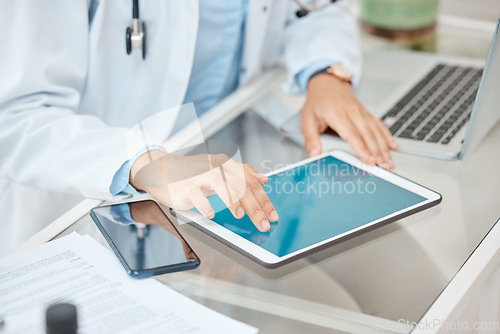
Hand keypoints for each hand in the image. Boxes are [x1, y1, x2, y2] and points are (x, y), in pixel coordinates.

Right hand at [129, 150, 277, 231]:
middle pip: (241, 186)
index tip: (272, 215)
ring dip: (233, 202)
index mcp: (227, 164)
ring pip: (222, 186)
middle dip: (255, 207)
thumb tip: (263, 178)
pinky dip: (206, 207)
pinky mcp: (186, 187)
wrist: (163, 169)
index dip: (264, 200)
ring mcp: (201, 176)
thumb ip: (242, 173)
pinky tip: (212, 215)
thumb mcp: (220, 170)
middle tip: (263, 224)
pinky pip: (198, 198)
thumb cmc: (193, 172)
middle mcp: (216, 168)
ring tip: (240, 215)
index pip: (251, 182)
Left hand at [301, 73, 398, 168]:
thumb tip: (315, 155)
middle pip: (368, 134)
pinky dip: (388, 136)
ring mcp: (361, 113)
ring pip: (376, 131)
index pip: (352, 134)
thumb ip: (311, 140)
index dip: (362, 148)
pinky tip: (393, 146)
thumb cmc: (317, 102)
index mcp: (337, 114)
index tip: (369, 160)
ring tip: (389, 162)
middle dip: (378, 152)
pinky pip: (379, 125)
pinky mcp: (366, 114)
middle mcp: (352, 112)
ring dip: (385, 148)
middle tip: (384, 167)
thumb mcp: (306, 120)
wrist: (327, 84)